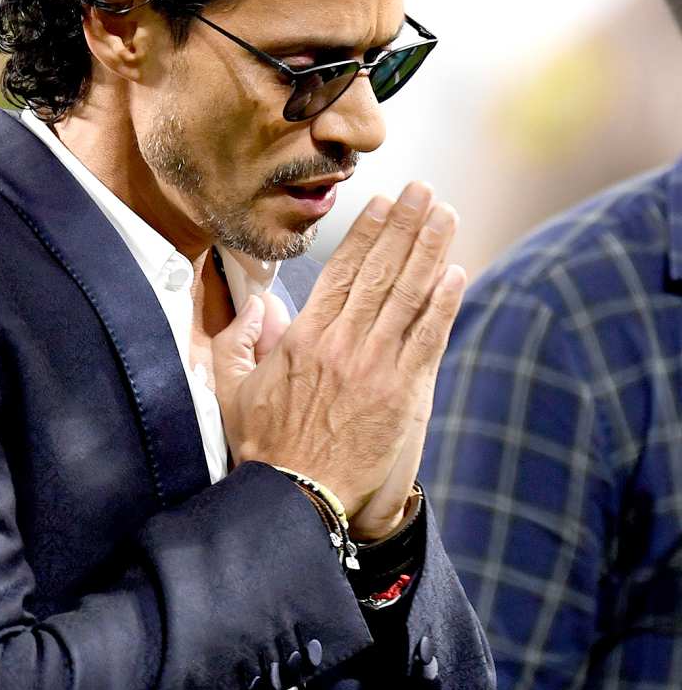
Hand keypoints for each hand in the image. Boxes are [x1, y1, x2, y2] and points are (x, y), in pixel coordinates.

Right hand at [213, 182, 465, 539]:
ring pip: (409, 296)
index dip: (368, 233)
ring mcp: (376, 367)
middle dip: (406, 226)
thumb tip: (257, 306)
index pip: (342, 271)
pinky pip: (428, 338)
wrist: (297, 497)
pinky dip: (444, 304)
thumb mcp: (232, 390)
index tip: (385, 202)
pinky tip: (457, 274)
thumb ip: (236, 342)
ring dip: (431, 251)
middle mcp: (343, 344)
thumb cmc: (265, 446)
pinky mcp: (403, 394)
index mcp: (304, 338)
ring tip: (445, 216)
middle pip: (381, 272)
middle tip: (425, 192)